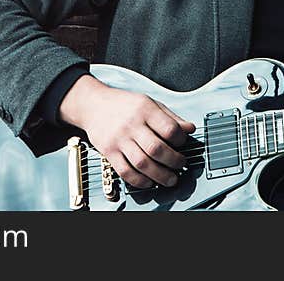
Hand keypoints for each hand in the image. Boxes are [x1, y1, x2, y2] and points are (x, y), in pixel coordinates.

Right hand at [58, 75, 195, 188]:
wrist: (93, 105)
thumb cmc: (125, 104)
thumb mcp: (150, 103)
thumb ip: (170, 117)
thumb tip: (190, 129)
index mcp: (145, 109)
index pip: (169, 128)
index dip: (180, 140)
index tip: (182, 144)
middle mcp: (132, 124)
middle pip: (156, 149)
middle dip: (173, 161)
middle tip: (181, 165)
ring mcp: (119, 139)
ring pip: (142, 163)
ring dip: (160, 175)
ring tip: (170, 178)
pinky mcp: (109, 151)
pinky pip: (125, 171)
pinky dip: (140, 181)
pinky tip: (149, 181)